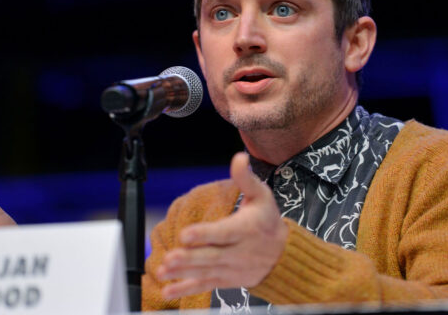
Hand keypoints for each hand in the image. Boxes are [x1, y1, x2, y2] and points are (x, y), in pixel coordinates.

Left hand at [157, 152, 287, 298]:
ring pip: (206, 271)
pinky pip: (205, 286)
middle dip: (190, 257)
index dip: (205, 234)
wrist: (284, 254)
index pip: (224, 232)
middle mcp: (240, 252)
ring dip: (184, 272)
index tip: (186, 234)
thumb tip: (239, 157)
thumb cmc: (268, 220)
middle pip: (212, 256)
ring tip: (163, 270)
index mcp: (247, 229)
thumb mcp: (262, 195)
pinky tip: (169, 291)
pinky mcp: (227, 280)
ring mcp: (232, 269)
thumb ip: (246, 178)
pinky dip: (186, 290)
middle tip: (170, 257)